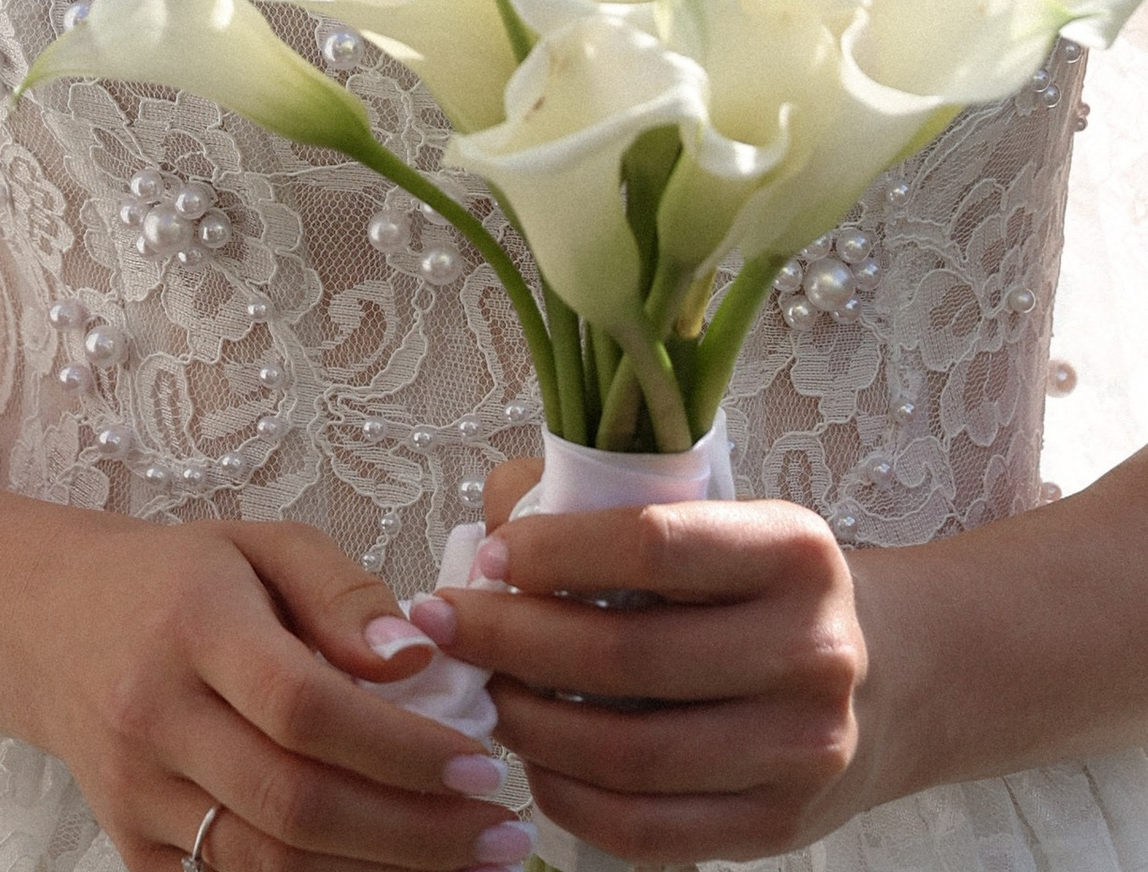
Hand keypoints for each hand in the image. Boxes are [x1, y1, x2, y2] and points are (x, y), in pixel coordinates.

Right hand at [17, 507, 532, 871]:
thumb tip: (417, 660)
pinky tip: (382, 871)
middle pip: (294, 801)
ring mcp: (135, 792)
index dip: (401, 748)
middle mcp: (153, 713)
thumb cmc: (178, 579)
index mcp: (191, 622)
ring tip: (463, 861)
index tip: (484, 763)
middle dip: (415, 832)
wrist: (48, 623)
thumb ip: (344, 594)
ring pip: (270, 863)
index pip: (304, 704)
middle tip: (501, 831)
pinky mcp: (131, 847)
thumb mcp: (261, 546)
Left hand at [426, 485, 874, 862]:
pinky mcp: (778, 827)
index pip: (650, 545)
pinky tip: (532, 760)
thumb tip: (492, 525)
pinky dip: (568, 796)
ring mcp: (801, 751)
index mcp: (793, 551)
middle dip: (510, 641)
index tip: (487, 557)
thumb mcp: (714, 518)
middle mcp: (811, 652)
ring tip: (483, 691)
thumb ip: (601, 502)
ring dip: (528, 723)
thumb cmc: (759, 584)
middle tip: (447, 625)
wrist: (884, 677)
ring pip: (627, 753)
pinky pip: (647, 829)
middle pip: (626, 656)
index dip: (552, 552)